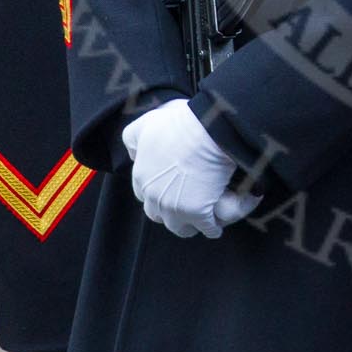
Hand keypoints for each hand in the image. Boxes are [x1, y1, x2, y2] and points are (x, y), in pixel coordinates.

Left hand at [121, 100, 245, 237]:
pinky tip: (217, 223)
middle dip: (169, 211)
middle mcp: (154, 197)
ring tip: (202, 217)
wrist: (209, 130)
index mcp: (141, 177)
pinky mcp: (198, 214)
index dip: (156, 190)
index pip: (142, 194)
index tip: (168, 186)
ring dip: (190, 223)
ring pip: (180, 227)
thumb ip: (134, 138)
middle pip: (158, 214)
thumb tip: (134, 153)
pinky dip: (214, 227)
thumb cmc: (182, 123)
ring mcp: (175, 208)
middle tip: (185, 201)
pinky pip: (208, 229)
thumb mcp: (148, 122)